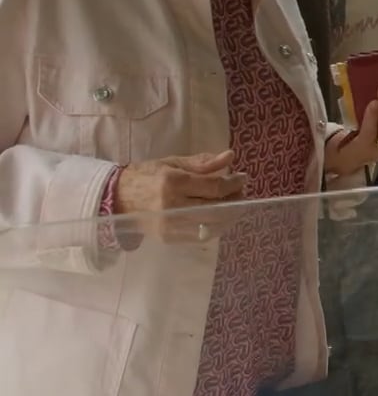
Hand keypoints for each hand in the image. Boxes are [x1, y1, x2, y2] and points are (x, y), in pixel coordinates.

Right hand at [113, 150, 246, 242]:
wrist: (116, 198)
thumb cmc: (146, 175)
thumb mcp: (173, 162)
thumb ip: (203, 162)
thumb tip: (230, 157)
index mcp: (173, 182)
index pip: (214, 187)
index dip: (234, 183)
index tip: (242, 177)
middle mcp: (173, 205)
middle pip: (217, 207)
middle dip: (235, 199)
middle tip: (240, 191)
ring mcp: (171, 224)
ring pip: (213, 224)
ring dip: (230, 215)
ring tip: (232, 203)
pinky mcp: (169, 238)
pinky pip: (201, 235)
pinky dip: (216, 226)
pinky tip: (219, 216)